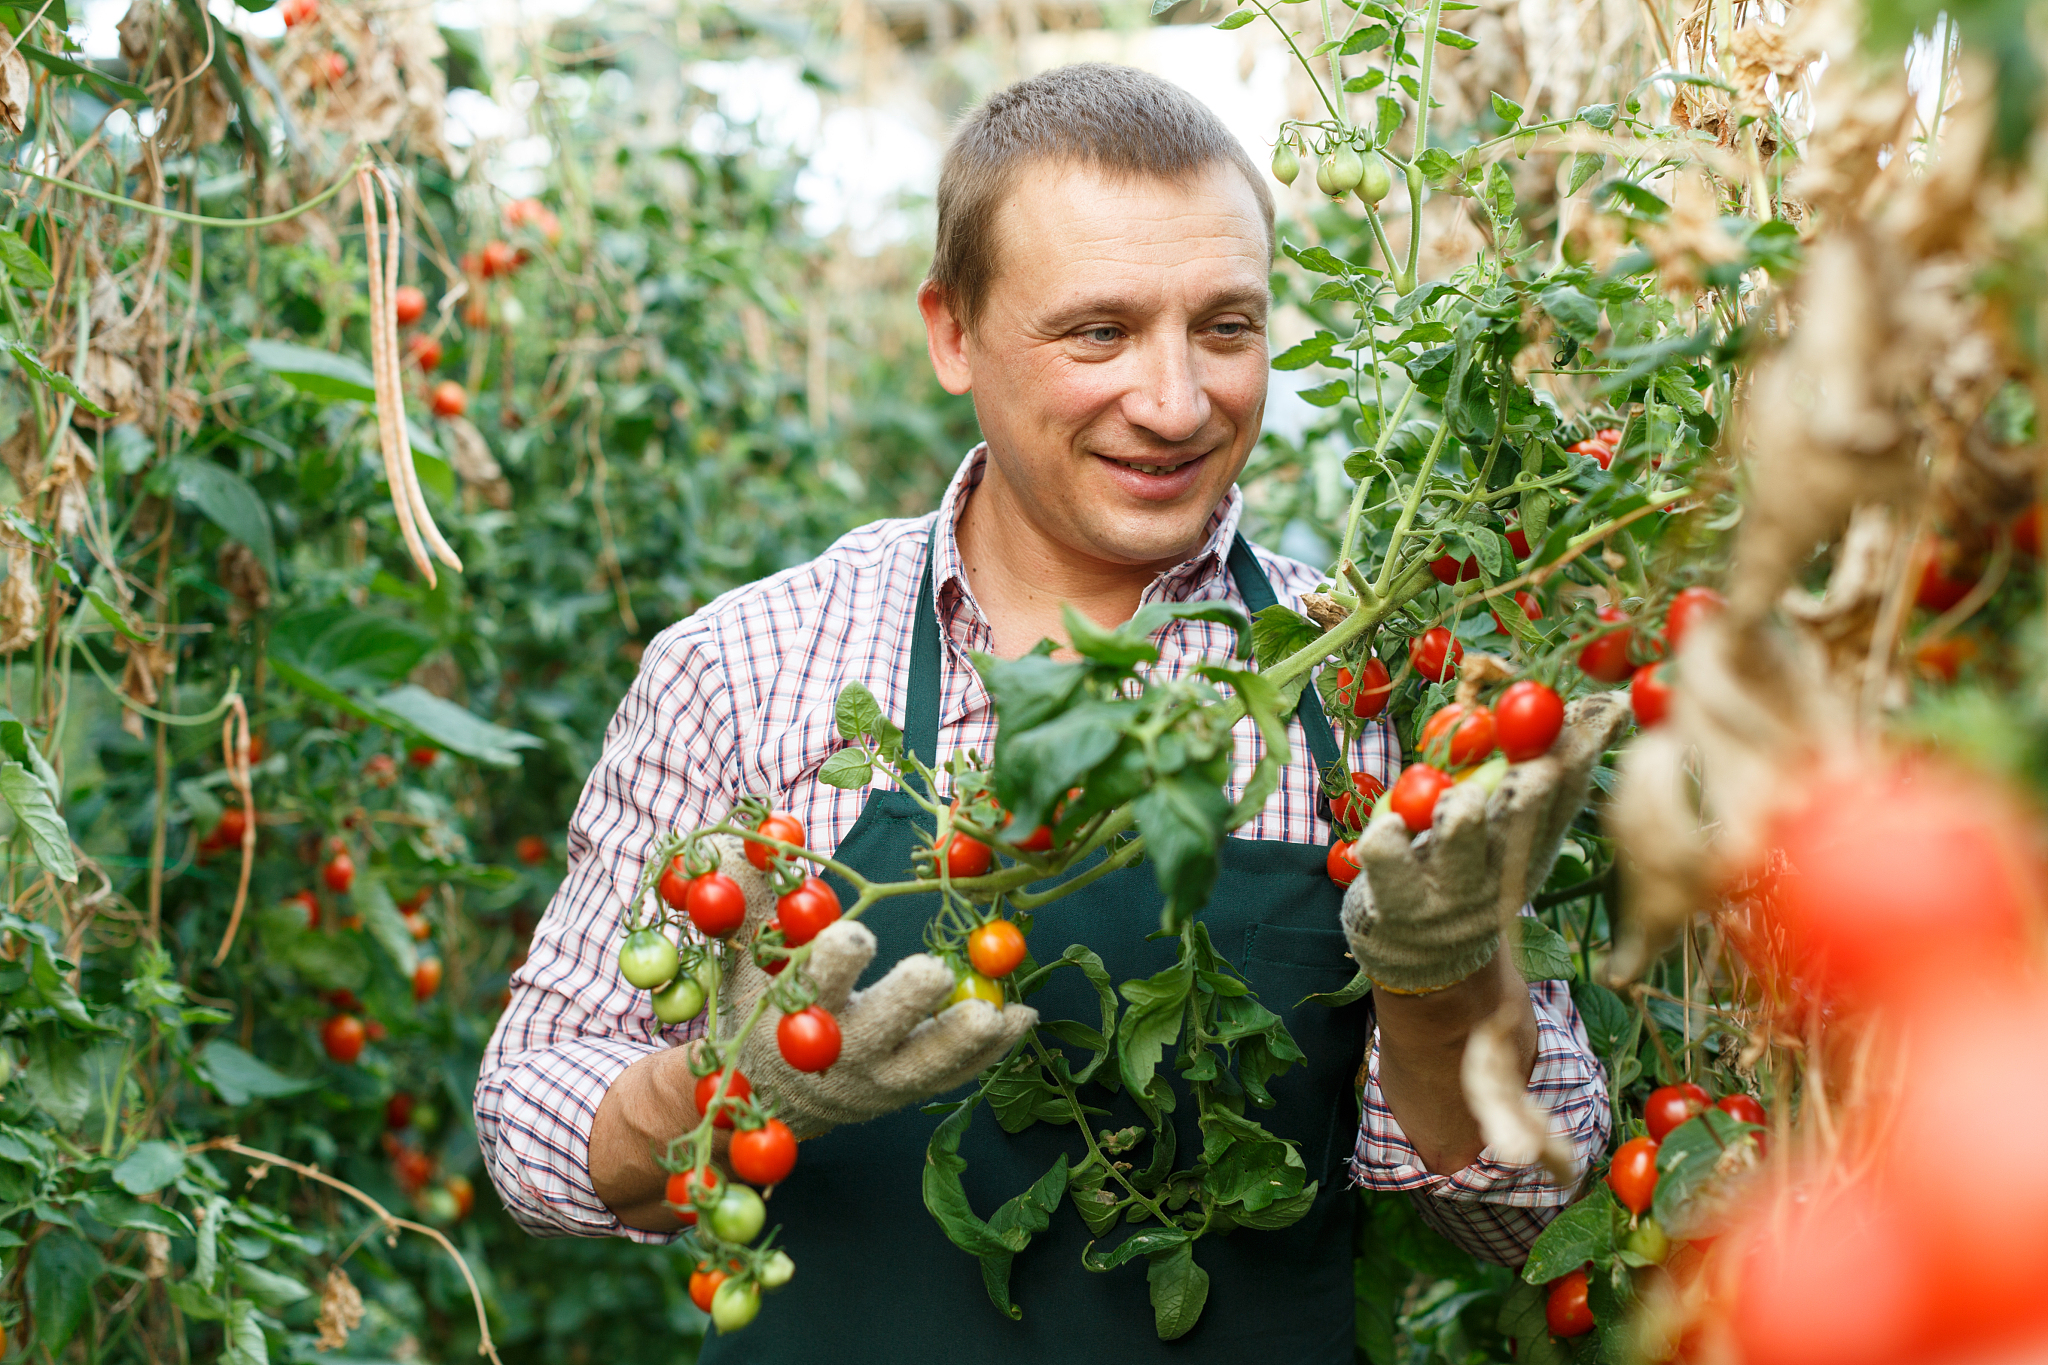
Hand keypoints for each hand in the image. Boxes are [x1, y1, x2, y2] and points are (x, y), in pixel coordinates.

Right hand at [704, 836, 1036, 1138]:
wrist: (774, 1092)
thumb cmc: (763, 1004)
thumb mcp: (745, 953)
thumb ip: (747, 897)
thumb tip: (736, 838)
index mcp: (796, 1014)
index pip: (814, 987)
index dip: (833, 964)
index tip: (853, 936)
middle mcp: (841, 1053)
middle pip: (877, 1032)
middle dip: (905, 1004)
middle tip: (933, 972)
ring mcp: (881, 1078)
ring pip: (926, 1065)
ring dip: (961, 1040)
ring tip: (993, 1012)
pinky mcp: (912, 1090)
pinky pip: (957, 1075)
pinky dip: (992, 1052)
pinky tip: (1022, 1018)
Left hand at [1342, 692, 1630, 993]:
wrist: (1422, 957)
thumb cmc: (1468, 868)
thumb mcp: (1515, 829)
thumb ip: (1542, 772)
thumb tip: (1607, 702)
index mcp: (1534, 845)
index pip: (1568, 793)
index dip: (1585, 750)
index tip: (1605, 706)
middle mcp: (1500, 869)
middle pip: (1522, 824)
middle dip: (1530, 792)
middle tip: (1537, 765)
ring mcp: (1450, 888)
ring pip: (1460, 845)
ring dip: (1461, 816)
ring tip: (1460, 801)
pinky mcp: (1398, 900)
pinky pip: (1389, 862)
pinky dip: (1386, 839)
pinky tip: (1385, 828)